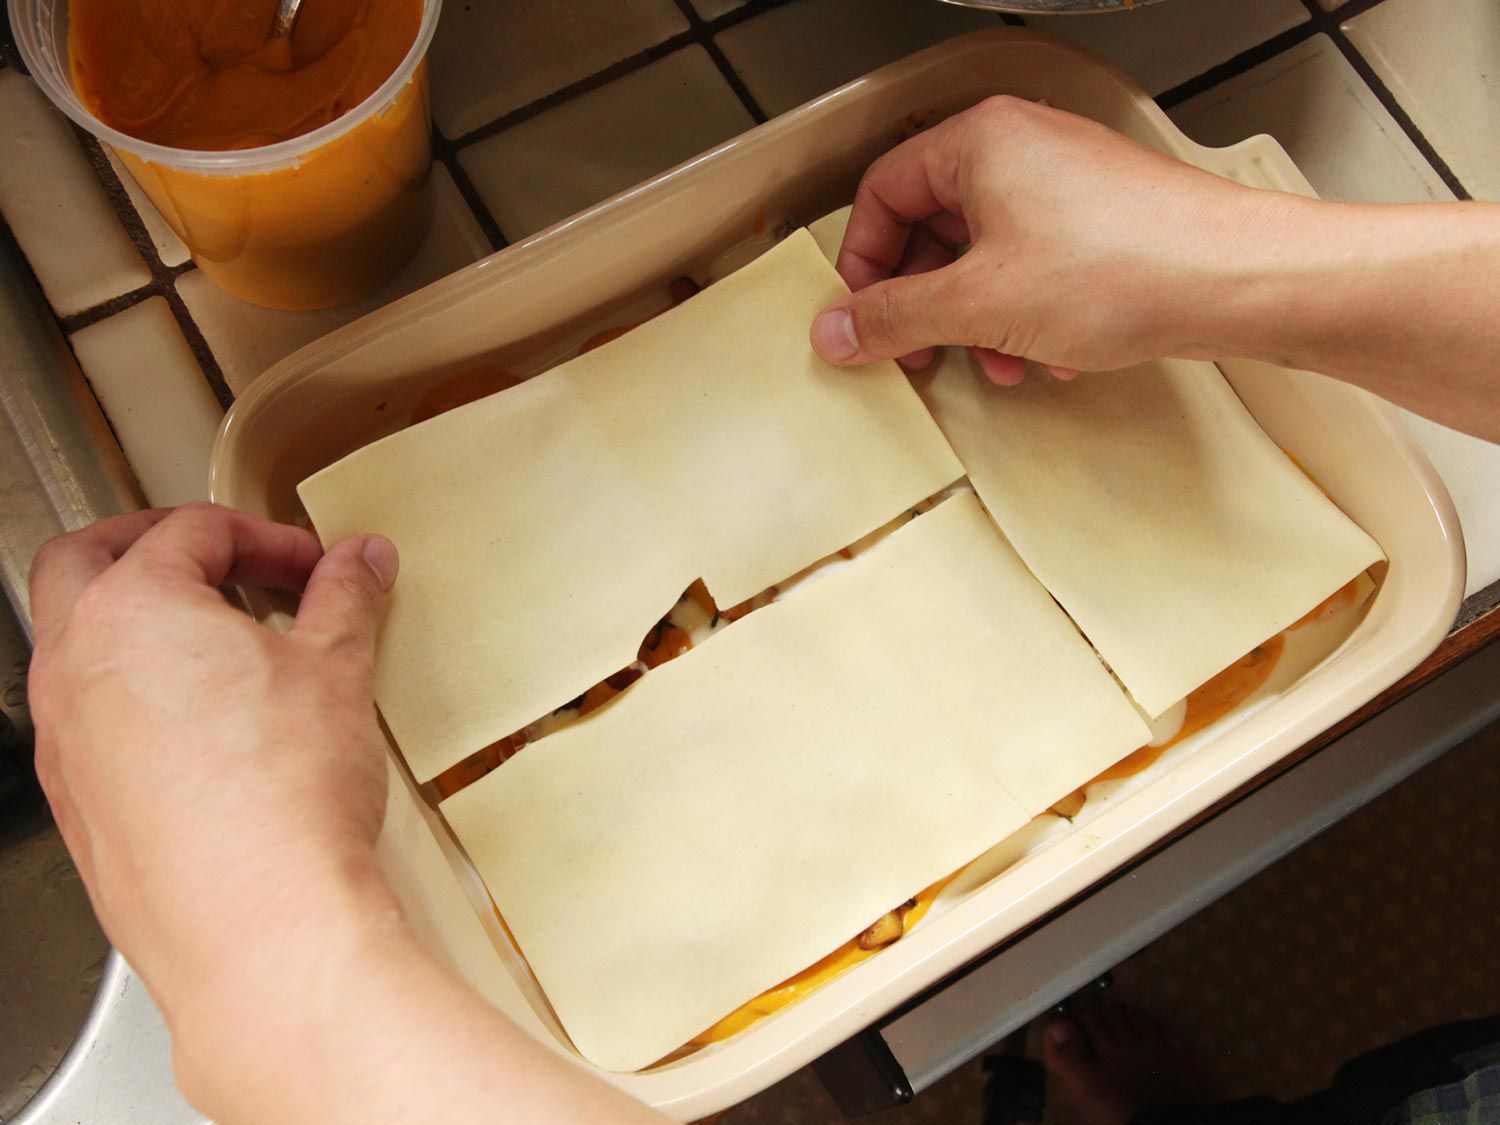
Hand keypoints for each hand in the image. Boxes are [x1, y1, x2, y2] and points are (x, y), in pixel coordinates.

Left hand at [27, 504, 397, 1029]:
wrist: (259, 928)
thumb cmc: (282, 804)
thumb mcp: (335, 672)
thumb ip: (343, 599)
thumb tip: (357, 564)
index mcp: (131, 610)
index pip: (192, 533)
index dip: (266, 538)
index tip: (314, 566)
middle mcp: (74, 668)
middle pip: (86, 562)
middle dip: (154, 545)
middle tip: (222, 561)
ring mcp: (64, 741)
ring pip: (77, 645)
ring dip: (141, 625)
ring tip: (223, 648)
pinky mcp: (77, 805)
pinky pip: (89, 721)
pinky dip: (135, 697)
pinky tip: (206, 730)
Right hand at [809, 95, 1281, 383]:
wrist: (1237, 281)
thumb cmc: (1126, 266)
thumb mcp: (978, 304)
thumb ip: (894, 317)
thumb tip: (836, 330)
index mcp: (978, 142)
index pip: (881, 194)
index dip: (864, 265)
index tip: (865, 320)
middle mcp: (1020, 150)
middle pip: (931, 229)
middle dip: (925, 305)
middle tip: (918, 352)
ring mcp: (1063, 185)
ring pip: (983, 257)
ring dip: (977, 322)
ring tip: (997, 364)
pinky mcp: (1099, 223)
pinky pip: (1032, 268)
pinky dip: (1024, 317)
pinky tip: (1049, 358)